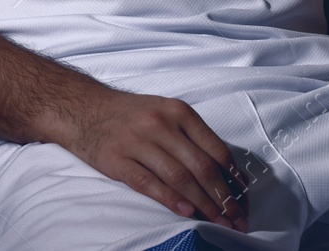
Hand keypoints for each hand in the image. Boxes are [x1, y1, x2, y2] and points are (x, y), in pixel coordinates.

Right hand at [64, 87, 251, 232]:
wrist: (84, 108)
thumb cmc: (130, 114)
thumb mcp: (165, 112)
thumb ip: (192, 137)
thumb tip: (227, 173)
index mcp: (178, 112)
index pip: (216, 149)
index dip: (234, 179)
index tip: (244, 199)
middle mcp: (160, 124)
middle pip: (201, 167)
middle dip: (224, 198)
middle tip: (236, 218)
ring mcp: (138, 142)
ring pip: (180, 178)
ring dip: (203, 204)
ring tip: (218, 221)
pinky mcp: (117, 160)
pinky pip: (149, 184)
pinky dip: (170, 200)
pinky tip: (186, 212)